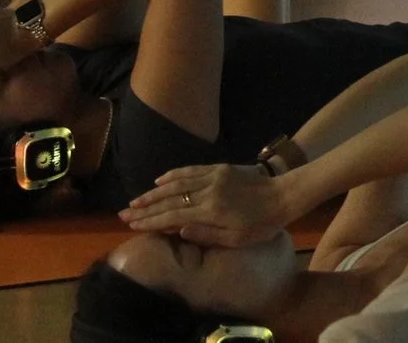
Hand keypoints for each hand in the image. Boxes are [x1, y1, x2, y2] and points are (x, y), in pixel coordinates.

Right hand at [122, 163, 290, 246]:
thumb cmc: (261, 224)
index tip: (131, 224)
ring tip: (136, 199)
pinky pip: (191, 170)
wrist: (284, 195)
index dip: (149, 220)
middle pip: (169, 199)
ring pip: (176, 183)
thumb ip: (206, 235)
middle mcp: (207, 191)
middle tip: (124, 213)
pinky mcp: (220, 169)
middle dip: (145, 207)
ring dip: (154, 192)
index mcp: (210, 211)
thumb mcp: (236, 238)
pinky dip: (173, 175)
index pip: (172, 215)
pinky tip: (161, 180)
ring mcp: (213, 177)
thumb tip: (178, 230)